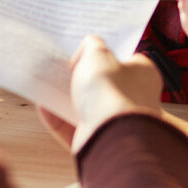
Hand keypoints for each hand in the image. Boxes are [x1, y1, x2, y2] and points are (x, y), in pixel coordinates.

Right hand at [39, 36, 163, 153]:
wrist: (111, 137)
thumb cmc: (112, 92)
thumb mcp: (98, 54)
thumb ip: (92, 45)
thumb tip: (88, 47)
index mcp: (143, 74)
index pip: (126, 59)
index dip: (106, 52)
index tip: (87, 48)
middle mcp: (134, 100)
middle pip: (105, 84)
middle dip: (84, 77)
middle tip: (65, 67)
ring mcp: (116, 123)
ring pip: (89, 108)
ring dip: (69, 98)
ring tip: (49, 84)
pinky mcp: (98, 142)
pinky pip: (73, 128)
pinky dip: (58, 119)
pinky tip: (43, 107)